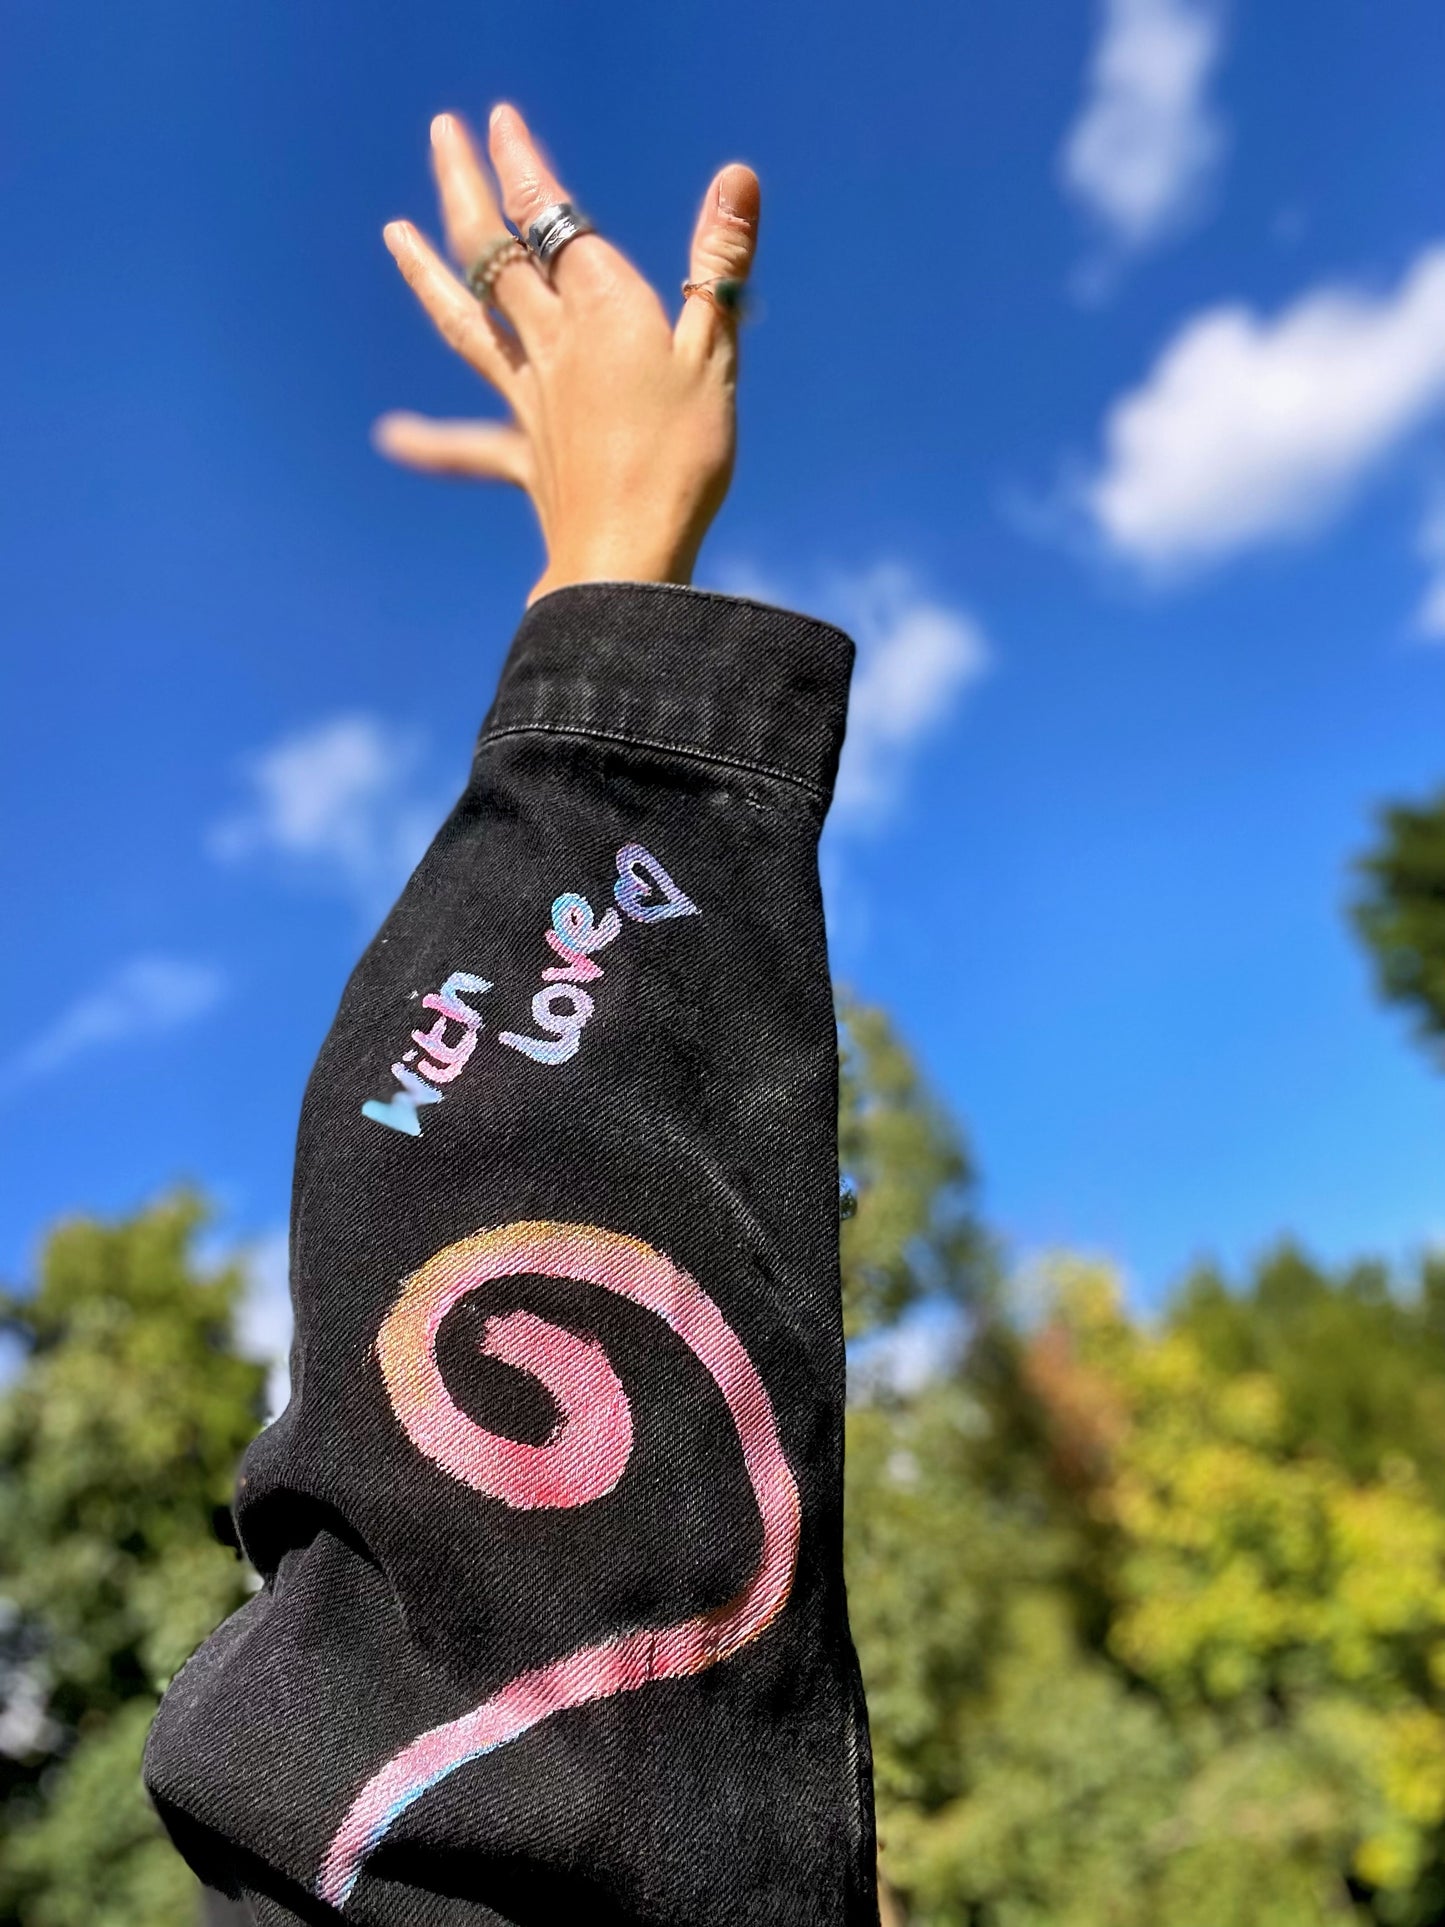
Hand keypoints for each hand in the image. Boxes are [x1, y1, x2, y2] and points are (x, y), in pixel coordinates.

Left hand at [374, 105, 760, 604]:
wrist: (627, 556)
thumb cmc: (681, 458)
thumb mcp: (715, 355)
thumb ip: (718, 264)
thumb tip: (735, 176)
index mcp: (599, 310)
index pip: (552, 218)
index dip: (522, 166)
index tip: (498, 121)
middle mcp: (551, 344)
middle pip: (495, 253)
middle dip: (466, 188)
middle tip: (442, 133)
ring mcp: (529, 400)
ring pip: (468, 324)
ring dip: (430, 274)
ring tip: (393, 234)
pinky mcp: (525, 458)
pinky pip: (470, 448)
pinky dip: (431, 442)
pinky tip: (393, 436)